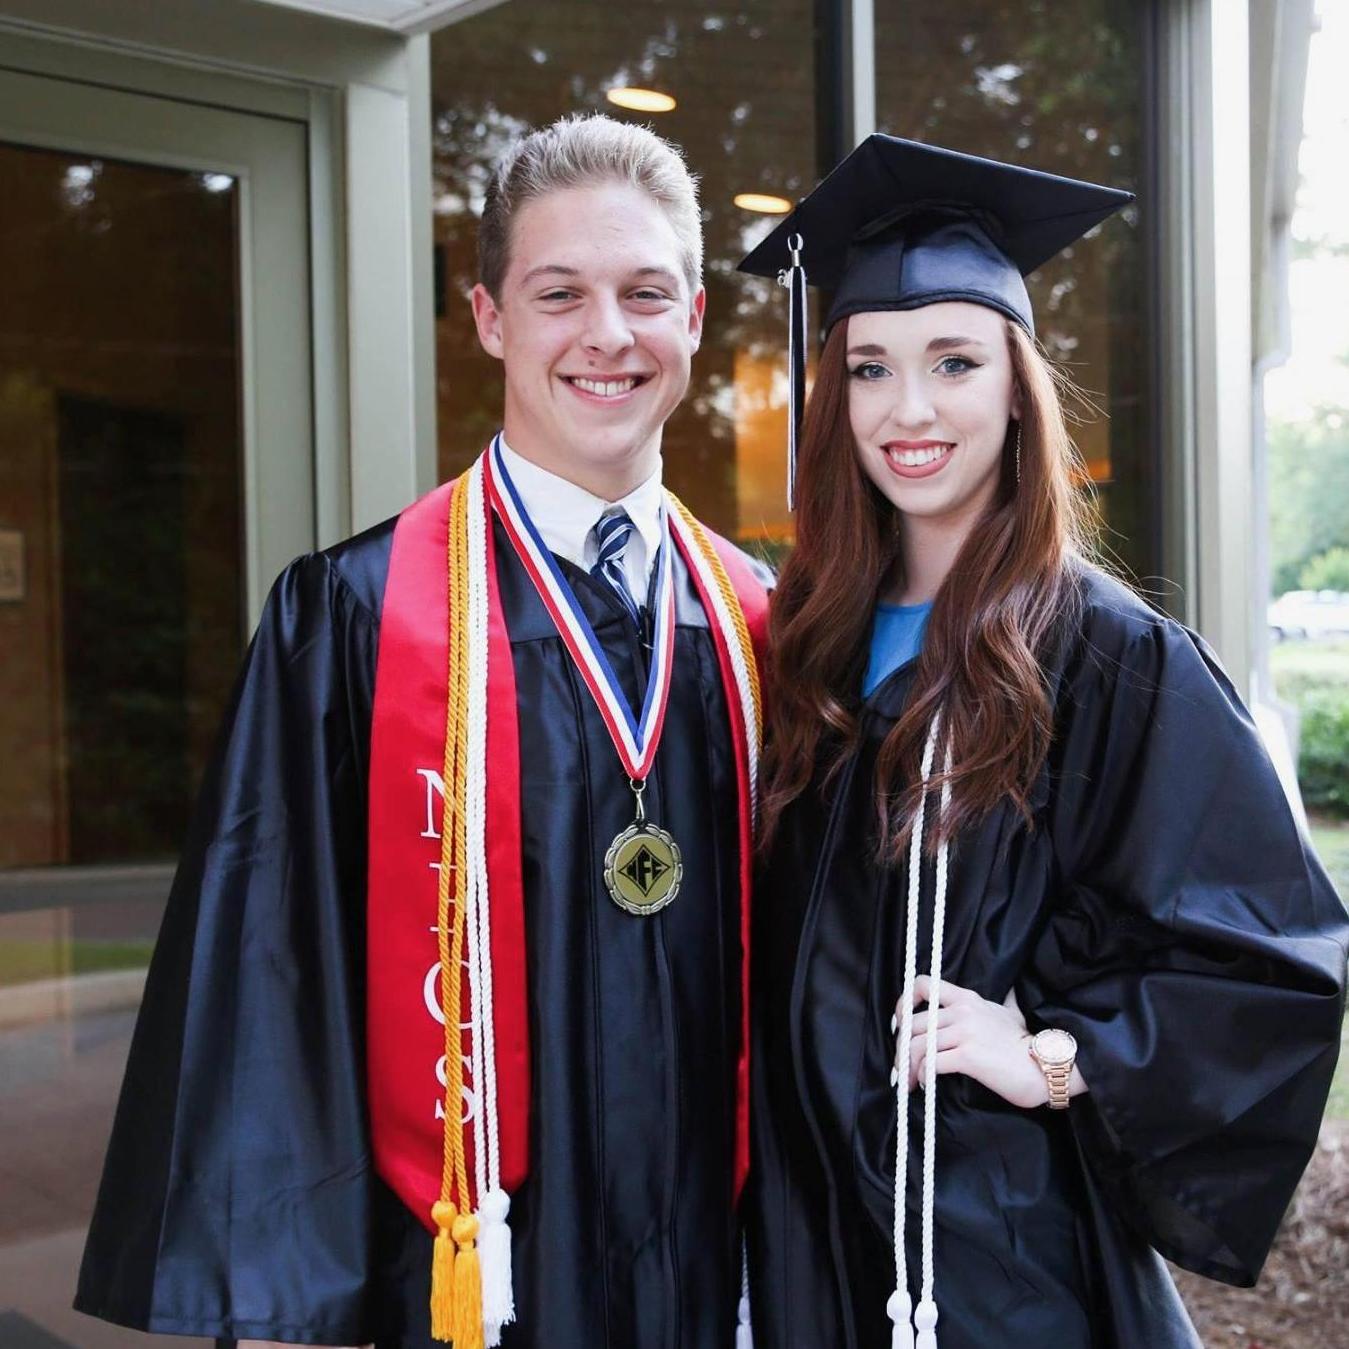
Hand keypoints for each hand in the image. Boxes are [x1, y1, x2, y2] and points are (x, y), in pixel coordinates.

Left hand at [896, 975, 1048, 1109]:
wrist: (1046, 1067)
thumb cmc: (1027, 1044)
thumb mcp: (1012, 1013)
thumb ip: (1003, 1002)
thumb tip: (1010, 992)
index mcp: (968, 998)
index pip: (924, 984)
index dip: (904, 1002)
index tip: (900, 1024)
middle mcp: (963, 1011)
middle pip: (914, 1023)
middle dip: (901, 1047)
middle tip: (901, 1066)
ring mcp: (965, 1032)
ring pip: (917, 1045)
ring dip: (907, 1066)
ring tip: (908, 1081)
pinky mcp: (968, 1056)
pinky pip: (931, 1064)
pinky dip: (922, 1075)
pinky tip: (925, 1084)